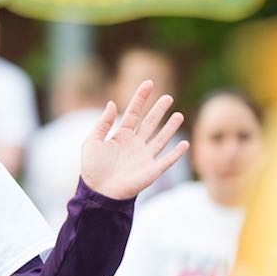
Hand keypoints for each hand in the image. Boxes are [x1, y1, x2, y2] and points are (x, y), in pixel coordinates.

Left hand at [80, 80, 188, 198]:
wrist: (98, 192)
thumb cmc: (92, 168)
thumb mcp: (92, 141)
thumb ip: (103, 123)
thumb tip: (112, 103)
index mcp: (121, 136)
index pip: (133, 112)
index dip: (141, 98)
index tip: (149, 83)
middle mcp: (135, 144)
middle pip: (150, 123)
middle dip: (159, 110)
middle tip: (168, 97)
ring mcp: (144, 157)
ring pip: (161, 138)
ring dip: (171, 127)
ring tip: (179, 115)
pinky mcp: (152, 170)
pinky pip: (167, 160)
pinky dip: (176, 153)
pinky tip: (184, 143)